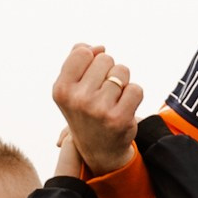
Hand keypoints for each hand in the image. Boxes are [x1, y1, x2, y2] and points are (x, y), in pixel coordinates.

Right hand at [52, 42, 143, 174]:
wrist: (99, 150)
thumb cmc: (86, 110)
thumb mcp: (71, 86)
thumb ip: (77, 59)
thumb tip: (99, 47)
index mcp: (61, 89)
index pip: (83, 52)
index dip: (92, 59)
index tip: (90, 77)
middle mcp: (77, 99)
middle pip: (105, 59)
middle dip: (108, 71)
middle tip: (103, 93)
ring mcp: (98, 110)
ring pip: (122, 71)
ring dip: (122, 82)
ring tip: (113, 100)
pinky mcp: (119, 118)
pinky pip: (136, 89)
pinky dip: (134, 95)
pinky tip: (124, 108)